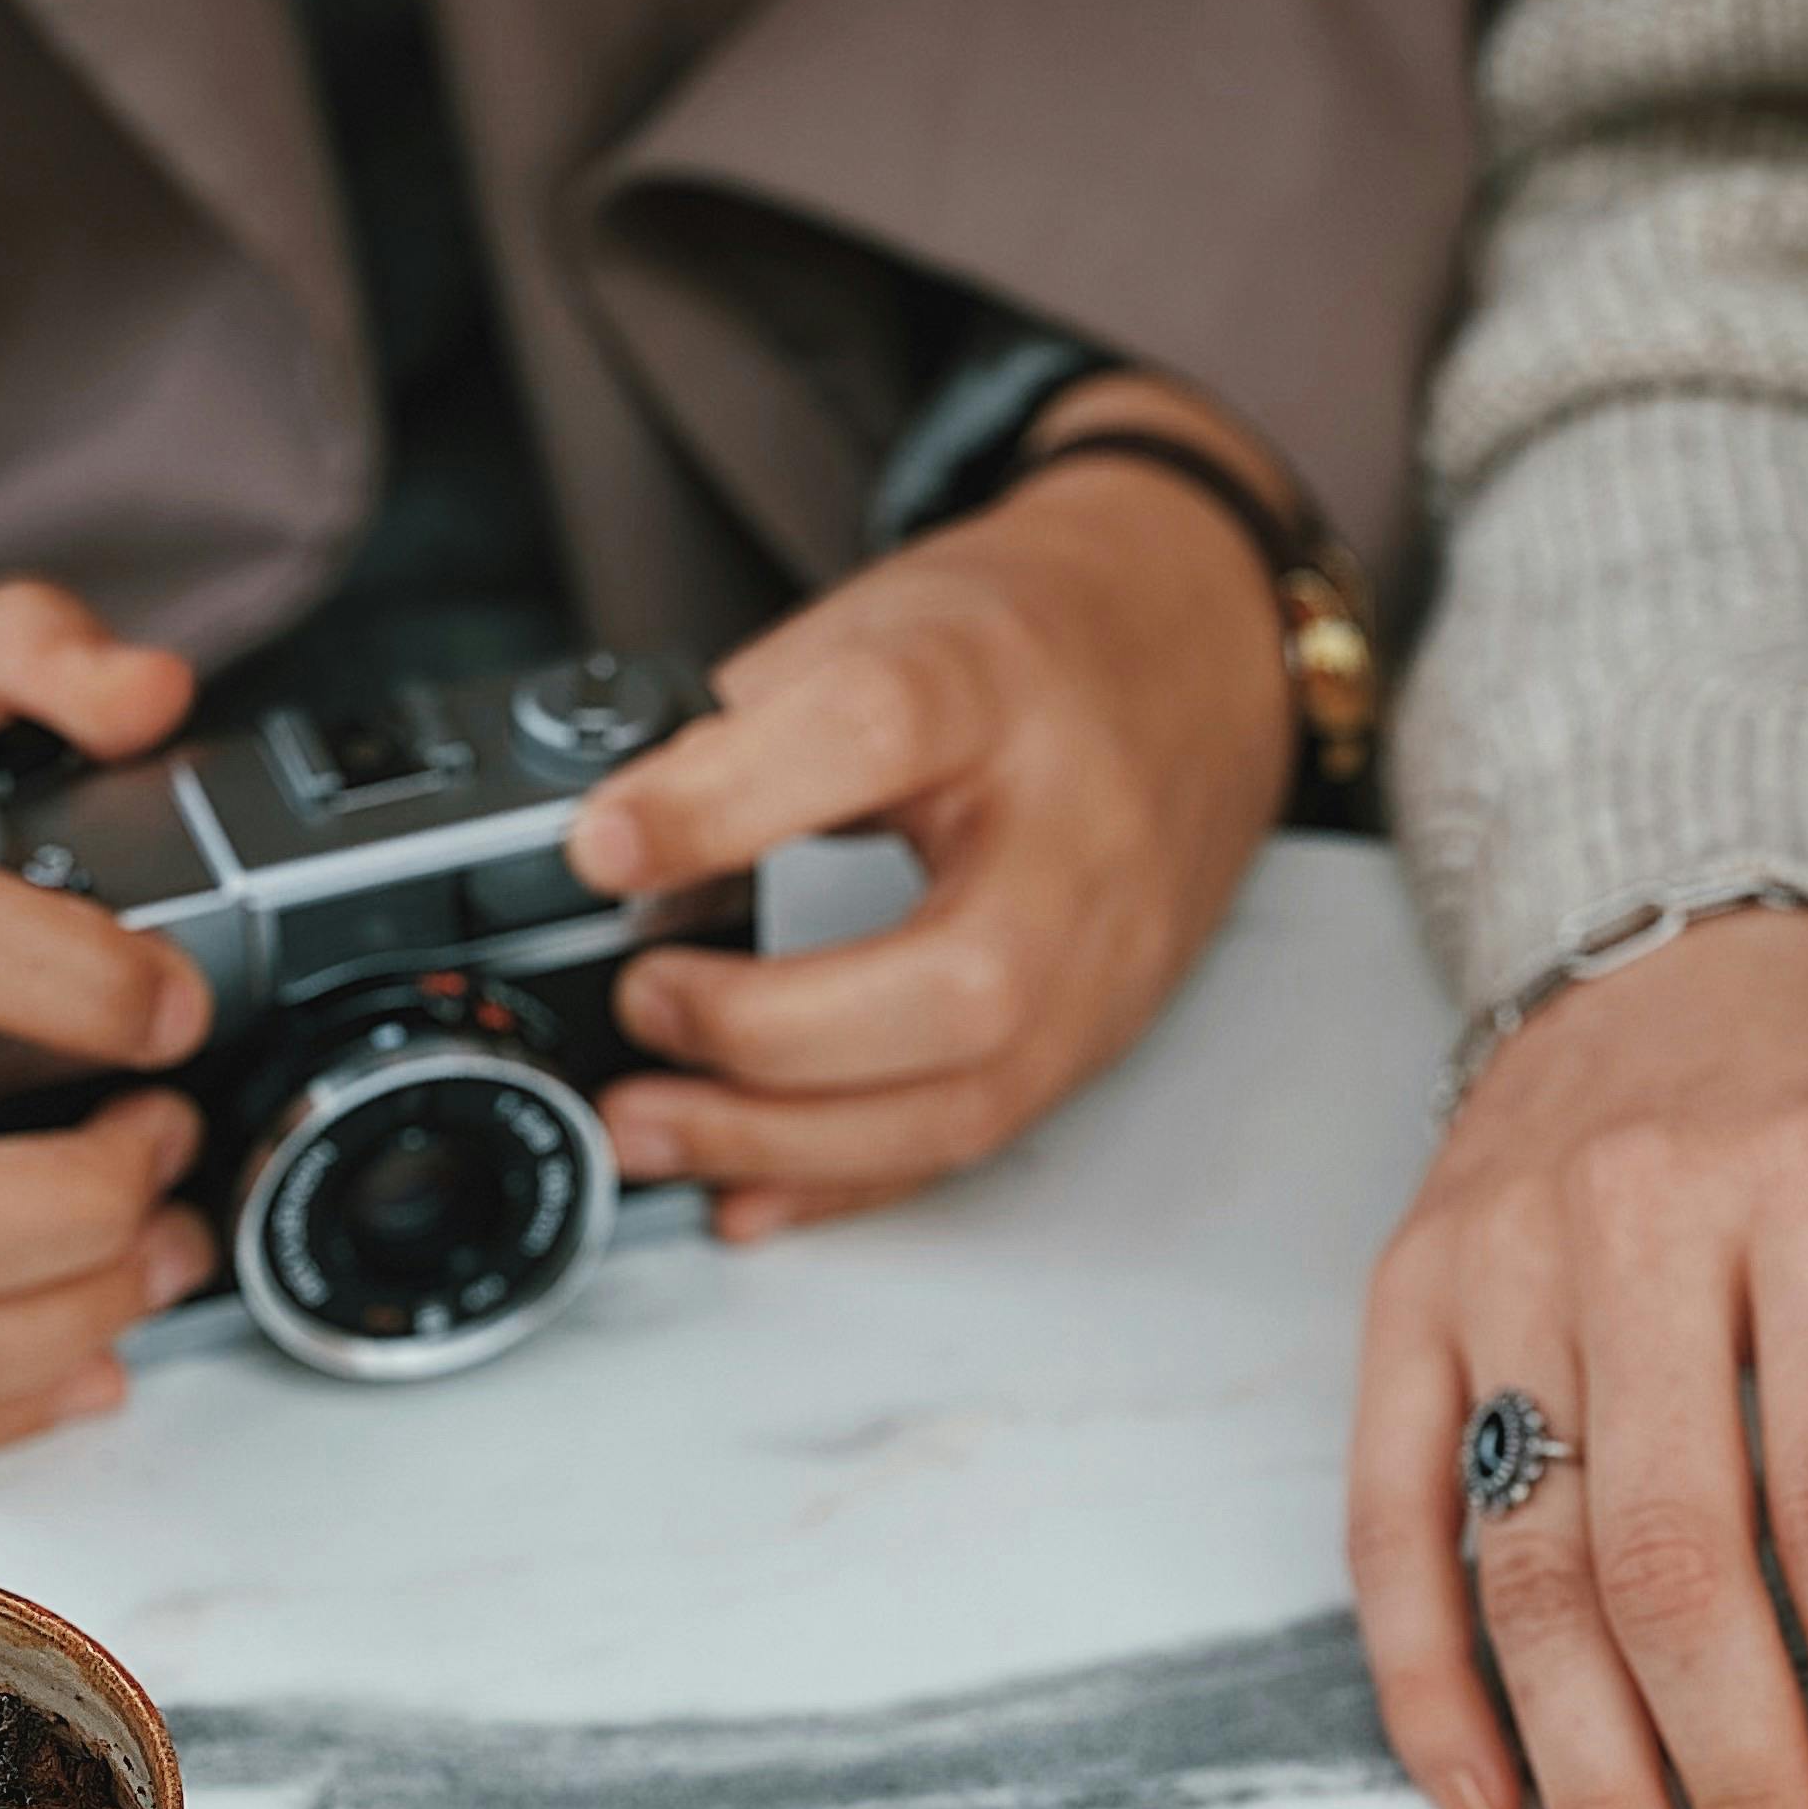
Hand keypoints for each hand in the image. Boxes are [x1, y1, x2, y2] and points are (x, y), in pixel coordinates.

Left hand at [566, 380, 1293, 1239]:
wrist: (1204, 657)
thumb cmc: (1038, 640)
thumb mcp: (890, 618)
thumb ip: (754, 726)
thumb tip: (618, 847)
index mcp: (1005, 688)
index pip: (875, 736)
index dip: (725, 803)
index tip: (603, 849)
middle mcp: (1078, 841)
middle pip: (954, 982)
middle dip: (768, 1028)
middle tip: (645, 1006)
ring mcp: (1102, 961)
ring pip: (962, 1103)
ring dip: (785, 1141)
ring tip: (653, 1128)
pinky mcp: (1094, 1041)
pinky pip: (966, 1143)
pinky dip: (841, 1181)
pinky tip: (745, 1190)